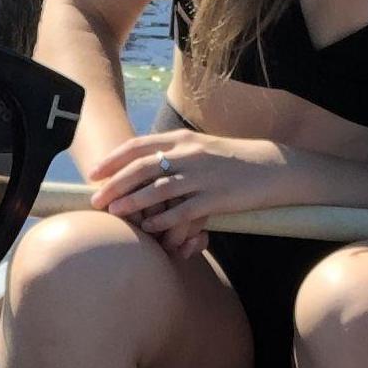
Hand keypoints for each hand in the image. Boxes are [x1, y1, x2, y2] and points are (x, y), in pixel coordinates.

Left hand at [90, 128, 290, 261]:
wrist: (272, 167)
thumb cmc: (232, 159)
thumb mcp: (201, 147)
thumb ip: (174, 151)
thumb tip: (145, 161)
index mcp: (183, 140)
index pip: (139, 147)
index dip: (113, 160)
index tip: (95, 173)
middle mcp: (189, 155)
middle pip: (143, 168)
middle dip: (115, 184)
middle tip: (96, 199)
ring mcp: (203, 176)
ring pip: (159, 189)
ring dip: (133, 202)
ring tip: (115, 213)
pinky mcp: (216, 198)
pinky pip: (183, 211)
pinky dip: (164, 220)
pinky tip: (149, 228)